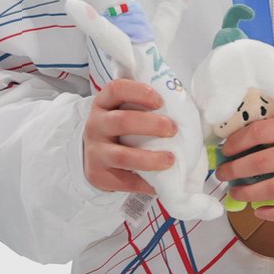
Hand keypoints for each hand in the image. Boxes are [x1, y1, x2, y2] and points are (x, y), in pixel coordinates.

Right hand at [83, 79, 176, 193]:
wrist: (93, 155)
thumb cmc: (119, 128)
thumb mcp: (122, 109)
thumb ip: (142, 104)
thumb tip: (180, 105)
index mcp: (103, 103)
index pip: (116, 89)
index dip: (139, 92)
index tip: (160, 101)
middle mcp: (95, 125)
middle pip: (122, 121)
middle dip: (151, 125)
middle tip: (173, 129)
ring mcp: (94, 151)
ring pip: (122, 156)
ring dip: (149, 159)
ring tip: (170, 160)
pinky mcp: (97, 175)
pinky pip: (123, 181)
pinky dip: (144, 183)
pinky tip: (159, 183)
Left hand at [214, 114, 273, 220]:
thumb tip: (241, 142)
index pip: (262, 132)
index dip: (238, 142)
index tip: (225, 151)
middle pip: (263, 162)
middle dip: (235, 170)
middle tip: (223, 174)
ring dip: (249, 194)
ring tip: (235, 194)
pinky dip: (273, 213)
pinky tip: (259, 211)